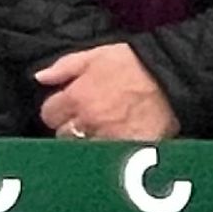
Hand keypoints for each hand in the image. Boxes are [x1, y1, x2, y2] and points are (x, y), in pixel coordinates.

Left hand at [35, 42, 175, 141]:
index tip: (67, 108)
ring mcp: (108, 136)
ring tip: (103, 130)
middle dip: (71, 127)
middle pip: (63, 135)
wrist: (171, 77)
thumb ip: (64, 67)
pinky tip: (116, 140)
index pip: (49, 115)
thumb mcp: (96, 56)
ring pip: (83, 148)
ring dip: (88, 141)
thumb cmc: (133, 64)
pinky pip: (109, 156)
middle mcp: (88, 120)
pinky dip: (109, 151)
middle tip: (86, 119)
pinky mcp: (129, 148)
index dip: (57, 111)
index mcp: (76, 97)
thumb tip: (40, 78)